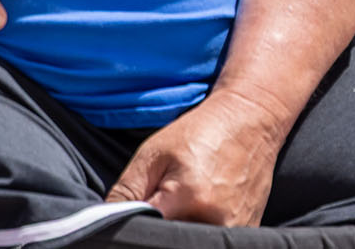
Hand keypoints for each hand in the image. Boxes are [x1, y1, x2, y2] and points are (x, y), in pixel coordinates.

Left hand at [106, 88, 286, 223]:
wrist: (252, 118)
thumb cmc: (202, 131)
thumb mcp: (154, 152)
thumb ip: (126, 192)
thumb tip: (102, 221)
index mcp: (186, 197)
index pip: (144, 230)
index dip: (136, 221)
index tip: (141, 206)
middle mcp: (214, 219)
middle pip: (169, 238)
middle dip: (161, 224)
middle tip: (168, 198)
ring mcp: (234, 228)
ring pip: (190, 240)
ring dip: (182, 226)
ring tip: (189, 199)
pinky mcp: (247, 231)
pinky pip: (213, 240)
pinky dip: (202, 228)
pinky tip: (207, 205)